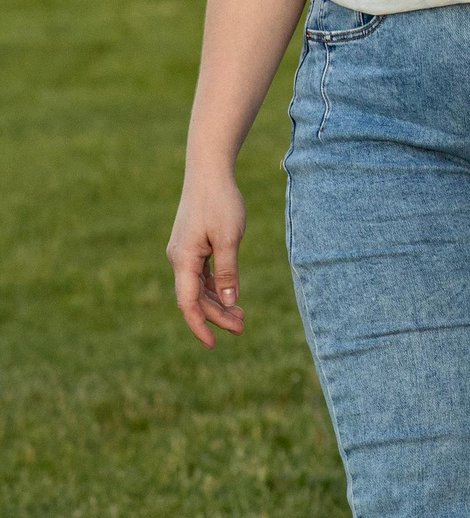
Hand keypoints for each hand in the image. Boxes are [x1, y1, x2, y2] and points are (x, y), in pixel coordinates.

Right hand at [168, 169, 247, 347]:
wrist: (209, 173)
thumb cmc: (221, 202)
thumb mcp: (229, 238)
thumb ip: (229, 272)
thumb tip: (229, 302)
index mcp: (183, 260)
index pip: (188, 303)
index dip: (200, 325)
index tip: (214, 344)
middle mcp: (179, 259)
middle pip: (195, 298)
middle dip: (217, 315)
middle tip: (242, 328)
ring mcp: (184, 253)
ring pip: (198, 288)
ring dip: (217, 303)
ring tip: (241, 317)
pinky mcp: (192, 246)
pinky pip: (201, 275)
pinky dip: (215, 288)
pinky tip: (230, 296)